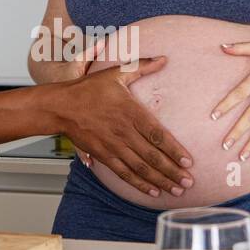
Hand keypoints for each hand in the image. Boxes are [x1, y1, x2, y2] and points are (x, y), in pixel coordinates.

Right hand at [51, 57, 193, 197]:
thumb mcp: (116, 73)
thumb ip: (142, 66)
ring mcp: (113, 146)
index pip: (157, 134)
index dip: (174, 150)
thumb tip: (164, 59)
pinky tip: (154, 191)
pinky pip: (124, 173)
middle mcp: (123, 132)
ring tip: (177, 191)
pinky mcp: (103, 155)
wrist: (60, 106)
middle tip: (189, 182)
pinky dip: (139, 184)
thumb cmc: (89, 88)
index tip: (188, 161)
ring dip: (160, 181)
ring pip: (140, 168)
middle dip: (173, 171)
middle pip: (152, 157)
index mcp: (130, 112)